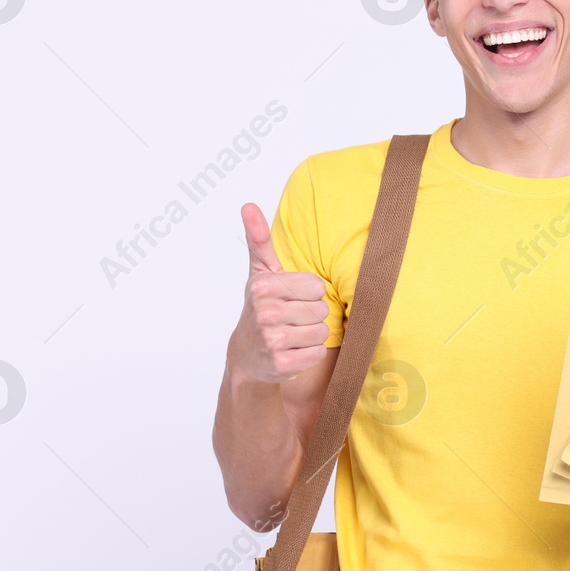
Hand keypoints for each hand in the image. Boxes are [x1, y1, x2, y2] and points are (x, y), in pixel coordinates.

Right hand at [228, 203, 331, 384]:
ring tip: (291, 334)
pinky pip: (317, 354)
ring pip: (322, 332)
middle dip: (310, 315)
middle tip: (290, 318)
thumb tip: (248, 205)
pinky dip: (309, 354)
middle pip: (321, 310)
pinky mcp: (282, 365)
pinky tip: (291, 351)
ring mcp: (272, 341)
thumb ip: (258, 238)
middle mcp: (266, 313)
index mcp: (265, 286)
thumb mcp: (260, 271)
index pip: (317, 286)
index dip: (308, 293)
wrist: (247, 353)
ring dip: (311, 335)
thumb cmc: (261, 306)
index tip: (289, 298)